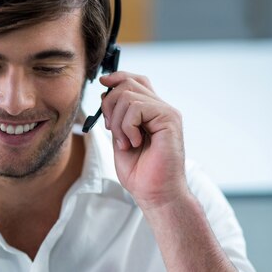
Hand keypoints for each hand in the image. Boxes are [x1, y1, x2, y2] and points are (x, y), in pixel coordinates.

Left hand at [100, 71, 188, 211]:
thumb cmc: (141, 174)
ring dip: (118, 122)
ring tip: (125, 143)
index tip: (102, 83)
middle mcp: (161, 109)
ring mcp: (167, 112)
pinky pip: (136, 107)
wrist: (156, 194)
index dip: (117, 77)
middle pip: (128, 83)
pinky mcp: (169, 119)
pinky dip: (127, 127)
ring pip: (128, 95)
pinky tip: (134, 143)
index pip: (136, 80)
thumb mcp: (120, 140)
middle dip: (109, 105)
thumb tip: (104, 94)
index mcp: (151, 113)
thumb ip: (116, 118)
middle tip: (111, 131)